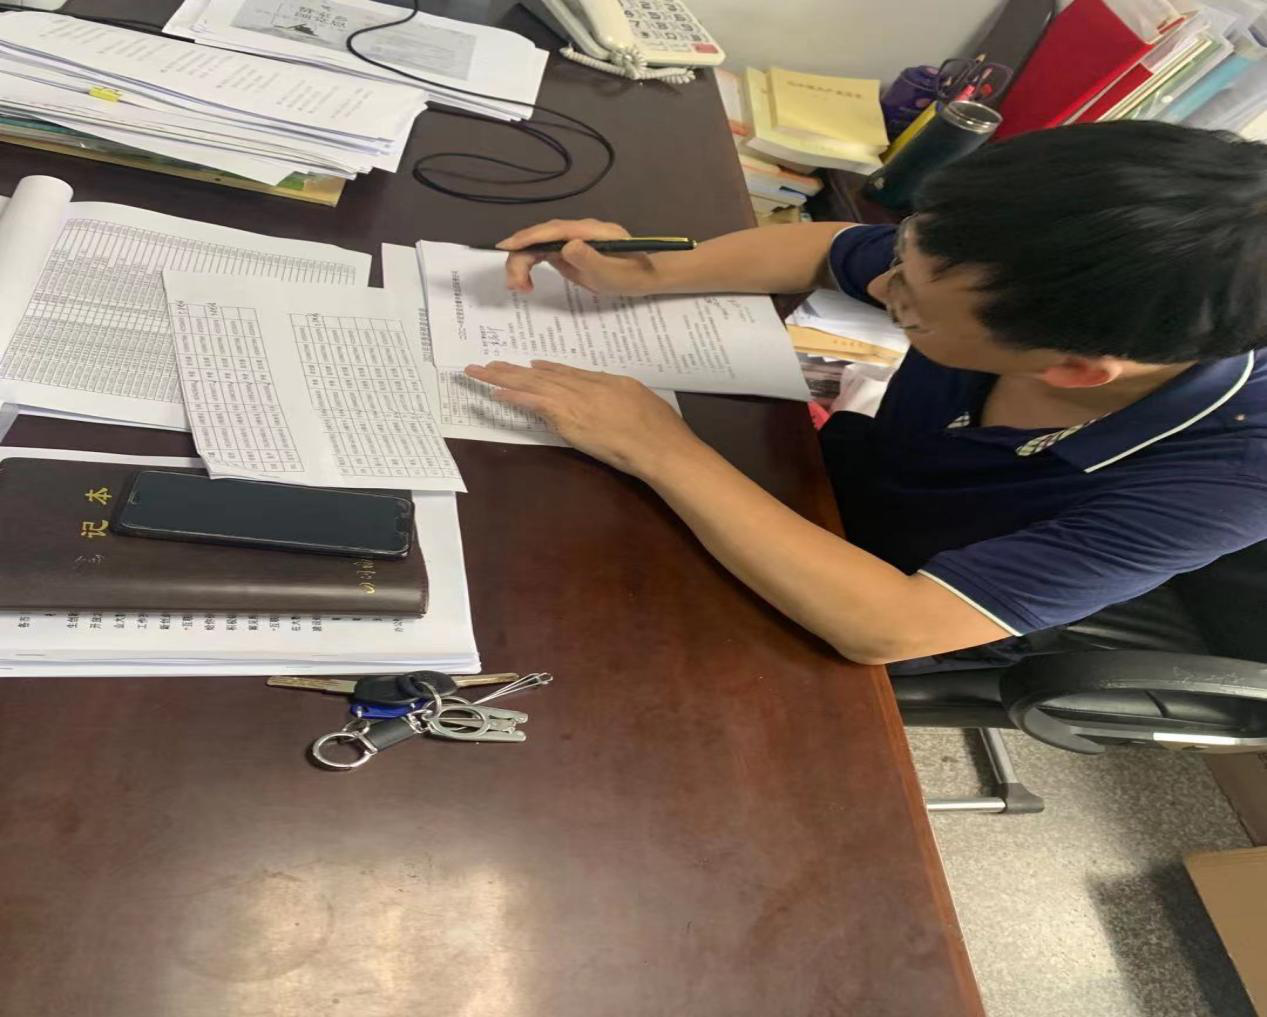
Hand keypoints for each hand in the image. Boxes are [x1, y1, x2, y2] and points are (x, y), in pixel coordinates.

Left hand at [464, 360, 704, 480]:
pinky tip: (496, 391)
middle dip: (514, 369)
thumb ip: (619, 397)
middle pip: (544, 374)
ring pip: (533, 384)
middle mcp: (587, 386)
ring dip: (504, 377)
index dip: (547, 369)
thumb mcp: (641, 402)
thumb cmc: (660, 430)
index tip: (530, 365)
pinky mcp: (568, 418)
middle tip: (489, 364)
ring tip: (481, 372)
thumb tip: (607, 397)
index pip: (569, 373)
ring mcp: (576, 401)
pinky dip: (515, 396)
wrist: (660, 446)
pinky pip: (535, 403)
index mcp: (607, 381)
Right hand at [496, 219, 661, 295]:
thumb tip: (567, 245)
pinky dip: (530, 265)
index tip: (508, 247)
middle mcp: (578, 231)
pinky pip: (542, 253)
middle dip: (522, 257)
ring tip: (520, 287)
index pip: (554, 230)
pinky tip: (525, 283)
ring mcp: (572, 239)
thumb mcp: (612, 272)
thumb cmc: (631, 275)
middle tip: (516, 285)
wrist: (643, 275)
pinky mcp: (568, 250)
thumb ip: (590, 259)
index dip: (529, 237)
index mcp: (591, 231)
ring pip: (538, 245)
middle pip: (541, 236)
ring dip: (523, 263)